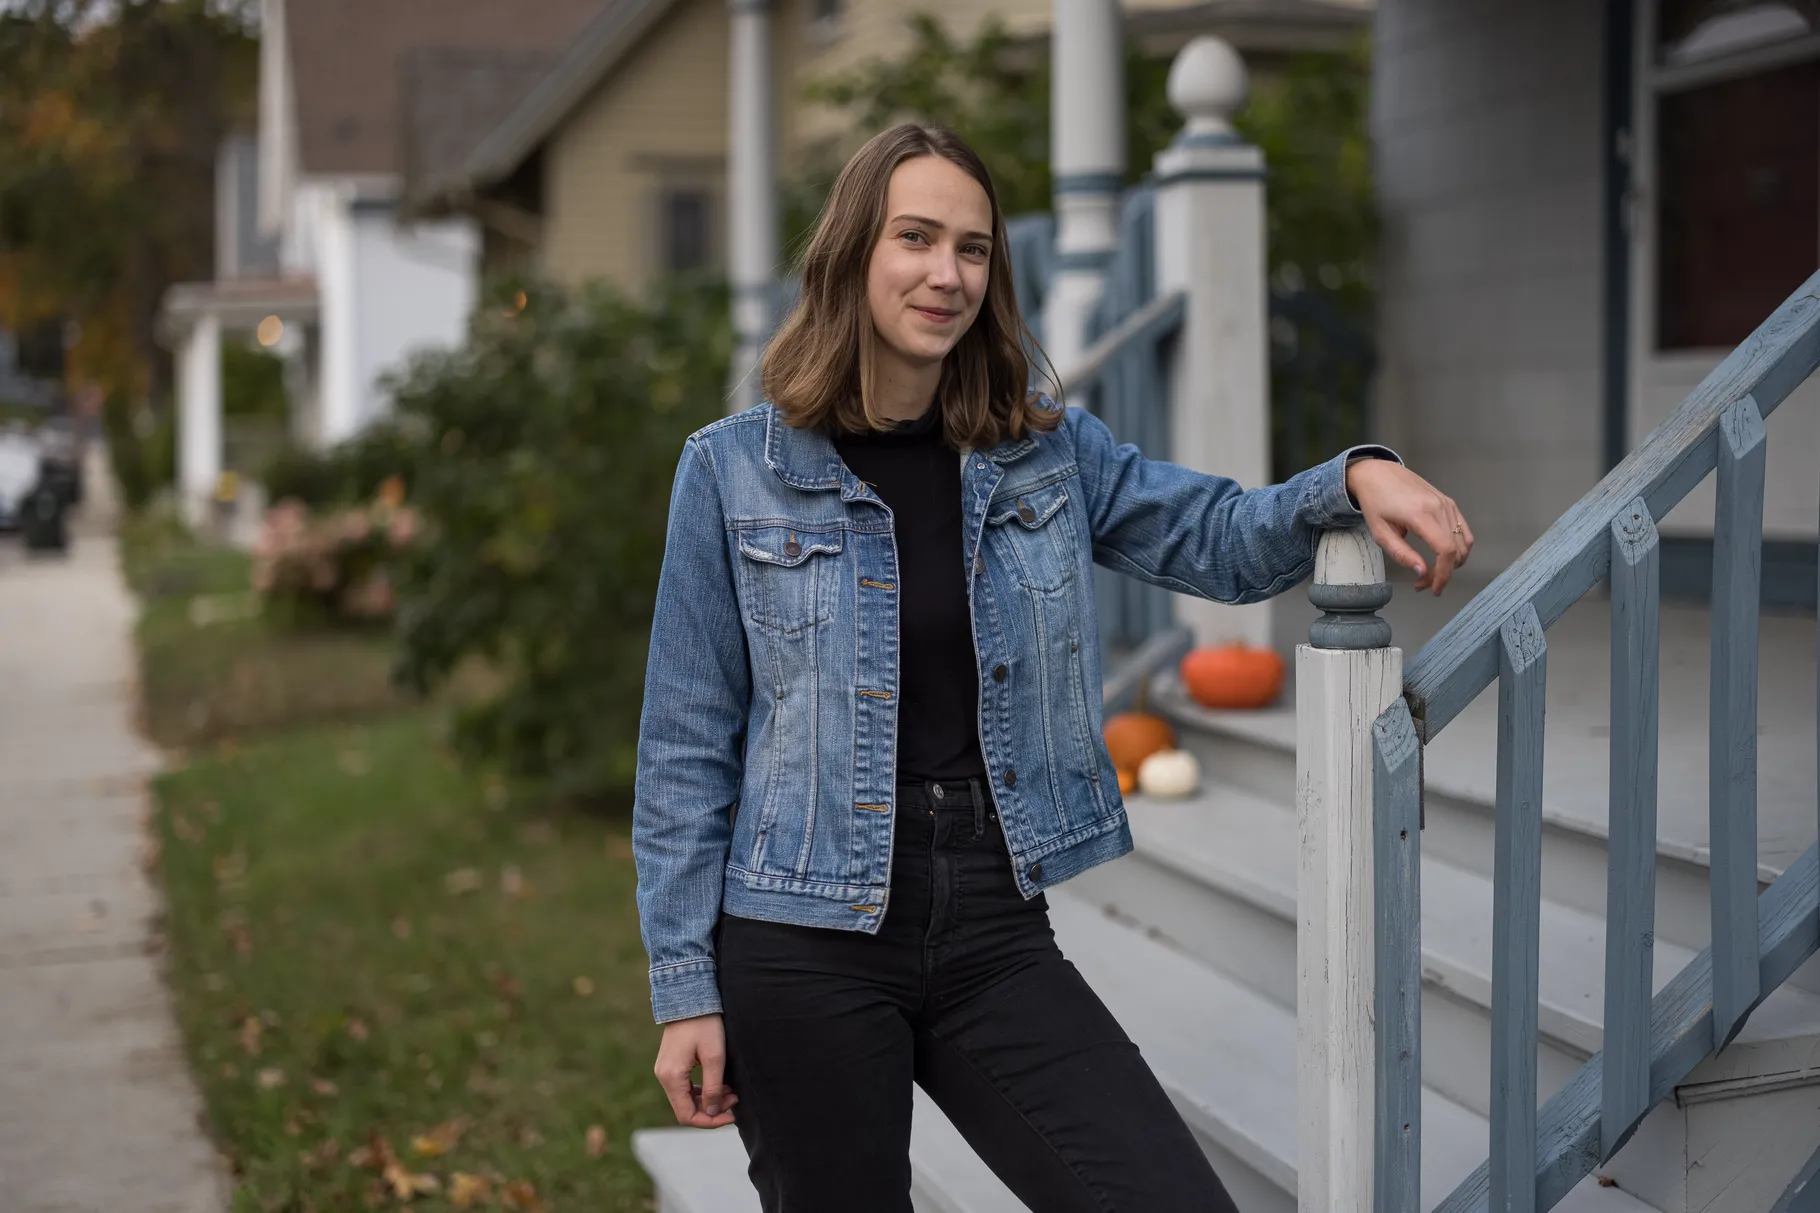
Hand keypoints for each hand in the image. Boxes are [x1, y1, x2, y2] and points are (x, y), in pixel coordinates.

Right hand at [654, 1014, 739, 1127]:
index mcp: (672, 1077)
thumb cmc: (704, 1024)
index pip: (687, 1115)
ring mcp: (665, 1070)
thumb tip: (713, 1112)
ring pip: (686, 1099)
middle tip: (735, 1098)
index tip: (731, 1116)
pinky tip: (718, 1084)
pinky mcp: (671, 1064)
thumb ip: (713, 1087)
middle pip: (686, 1109)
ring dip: (708, 1100)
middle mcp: (663, 1077)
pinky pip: (684, 1087)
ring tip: (731, 1091)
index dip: (710, 1121)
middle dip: (712, 1110)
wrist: (690, 997)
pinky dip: (701, 1090)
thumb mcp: (715, 1056)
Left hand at [1344, 459, 1473, 594]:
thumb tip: (1422, 572)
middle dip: (1444, 573)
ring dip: (1452, 563)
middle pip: (1457, 549)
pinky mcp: (1449, 503)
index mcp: (1421, 514)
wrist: (1378, 473)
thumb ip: (1402, 554)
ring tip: (1431, 572)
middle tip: (1424, 583)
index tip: (1433, 589)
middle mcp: (1439, 507)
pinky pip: (1464, 530)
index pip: (1446, 550)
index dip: (1444, 575)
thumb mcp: (1380, 532)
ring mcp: (1447, 504)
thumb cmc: (1375, 502)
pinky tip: (1442, 556)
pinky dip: (1459, 548)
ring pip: (1464, 542)